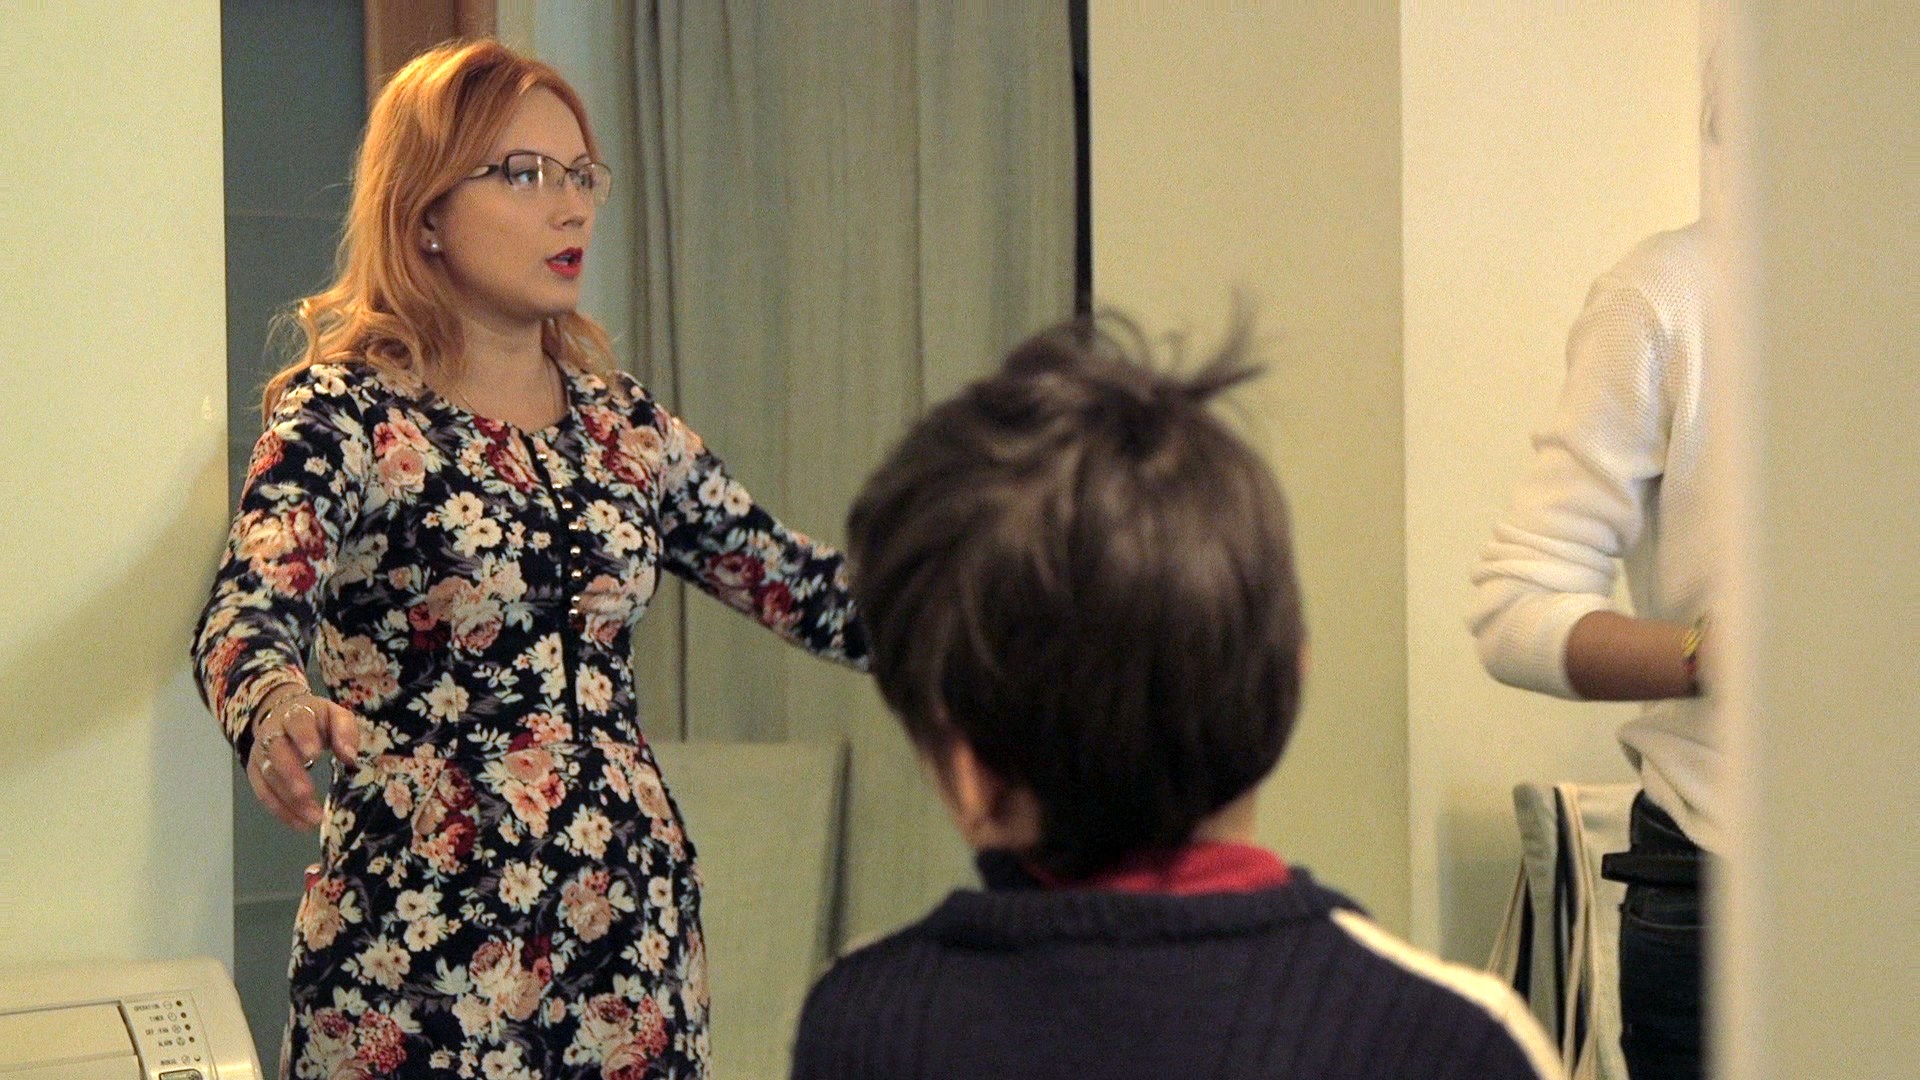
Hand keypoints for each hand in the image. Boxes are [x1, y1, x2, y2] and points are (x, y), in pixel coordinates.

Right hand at [248, 692, 360, 829]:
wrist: (283, 716)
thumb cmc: (317, 720)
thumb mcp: (337, 716)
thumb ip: (345, 731)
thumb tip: (349, 756)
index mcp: (295, 714)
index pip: (297, 723)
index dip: (303, 738)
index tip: (314, 755)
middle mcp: (272, 733)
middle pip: (277, 753)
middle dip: (291, 775)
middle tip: (308, 795)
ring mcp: (260, 754)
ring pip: (268, 777)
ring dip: (288, 800)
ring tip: (313, 819)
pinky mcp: (255, 772)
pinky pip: (263, 794)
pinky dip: (280, 811)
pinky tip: (300, 825)